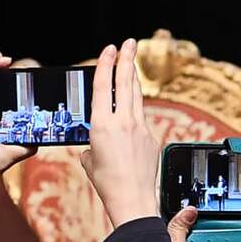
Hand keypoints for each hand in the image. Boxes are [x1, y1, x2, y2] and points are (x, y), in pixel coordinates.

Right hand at [80, 39, 159, 227]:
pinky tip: (132, 106)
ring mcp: (140, 128)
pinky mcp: (152, 137)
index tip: (110, 49)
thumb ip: (91, 145)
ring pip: (136, 96)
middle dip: (127, 60)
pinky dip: (135, 108)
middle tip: (129, 43)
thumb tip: (94, 145)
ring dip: (133, 78)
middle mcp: (123, 122)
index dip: (106, 64)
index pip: (103, 86)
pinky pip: (141, 117)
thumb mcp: (89, 160)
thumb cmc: (107, 182)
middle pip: (125, 83)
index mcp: (102, 124)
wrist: (132, 198)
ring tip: (132, 62)